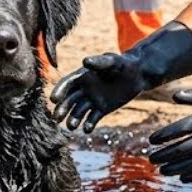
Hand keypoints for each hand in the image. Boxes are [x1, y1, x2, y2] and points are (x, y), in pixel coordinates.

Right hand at [50, 22, 191, 131]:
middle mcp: (84, 89)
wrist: (138, 74)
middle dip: (63, 109)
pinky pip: (92, 118)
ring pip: (79, 111)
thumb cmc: (123, 64)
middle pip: (70, 100)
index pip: (67, 84)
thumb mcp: (112, 62)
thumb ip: (99, 62)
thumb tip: (85, 61)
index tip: (53, 99)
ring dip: (73, 119)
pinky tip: (87, 129)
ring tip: (71, 126)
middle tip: (56, 118)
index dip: (59, 91)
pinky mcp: (101, 109)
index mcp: (82, 76)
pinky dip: (89, 124)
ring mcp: (92, 100)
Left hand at [148, 66, 191, 181]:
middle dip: (163, 155)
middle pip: (180, 149)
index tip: (152, 140)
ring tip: (162, 170)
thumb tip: (172, 96)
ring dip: (174, 168)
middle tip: (151, 158)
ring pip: (191, 163)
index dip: (162, 136)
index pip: (177, 130)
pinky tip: (182, 177)